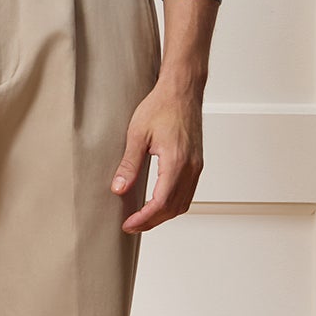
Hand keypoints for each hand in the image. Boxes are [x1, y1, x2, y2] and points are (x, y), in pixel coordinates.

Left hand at [110, 80, 204, 231]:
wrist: (183, 90)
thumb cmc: (161, 106)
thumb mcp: (137, 134)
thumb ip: (129, 164)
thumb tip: (119, 189)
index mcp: (176, 162)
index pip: (160, 203)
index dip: (144, 218)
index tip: (128, 224)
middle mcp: (190, 167)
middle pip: (173, 208)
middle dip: (152, 221)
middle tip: (131, 225)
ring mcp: (196, 166)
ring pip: (183, 203)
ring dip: (163, 215)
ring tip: (142, 218)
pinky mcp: (197, 163)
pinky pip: (187, 193)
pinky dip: (173, 204)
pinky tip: (158, 203)